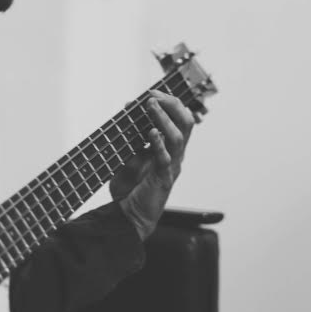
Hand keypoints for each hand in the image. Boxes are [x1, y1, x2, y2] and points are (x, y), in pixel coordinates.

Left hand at [109, 90, 194, 239]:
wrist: (129, 218)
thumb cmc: (129, 189)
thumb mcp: (128, 157)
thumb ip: (131, 139)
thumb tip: (125, 115)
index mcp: (169, 149)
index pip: (177, 120)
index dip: (166, 104)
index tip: (149, 94)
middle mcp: (174, 155)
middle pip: (185, 123)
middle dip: (171, 105)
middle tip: (154, 94)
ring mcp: (171, 167)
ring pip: (178, 137)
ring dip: (164, 118)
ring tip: (151, 105)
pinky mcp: (163, 179)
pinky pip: (165, 159)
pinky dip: (159, 144)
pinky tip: (151, 133)